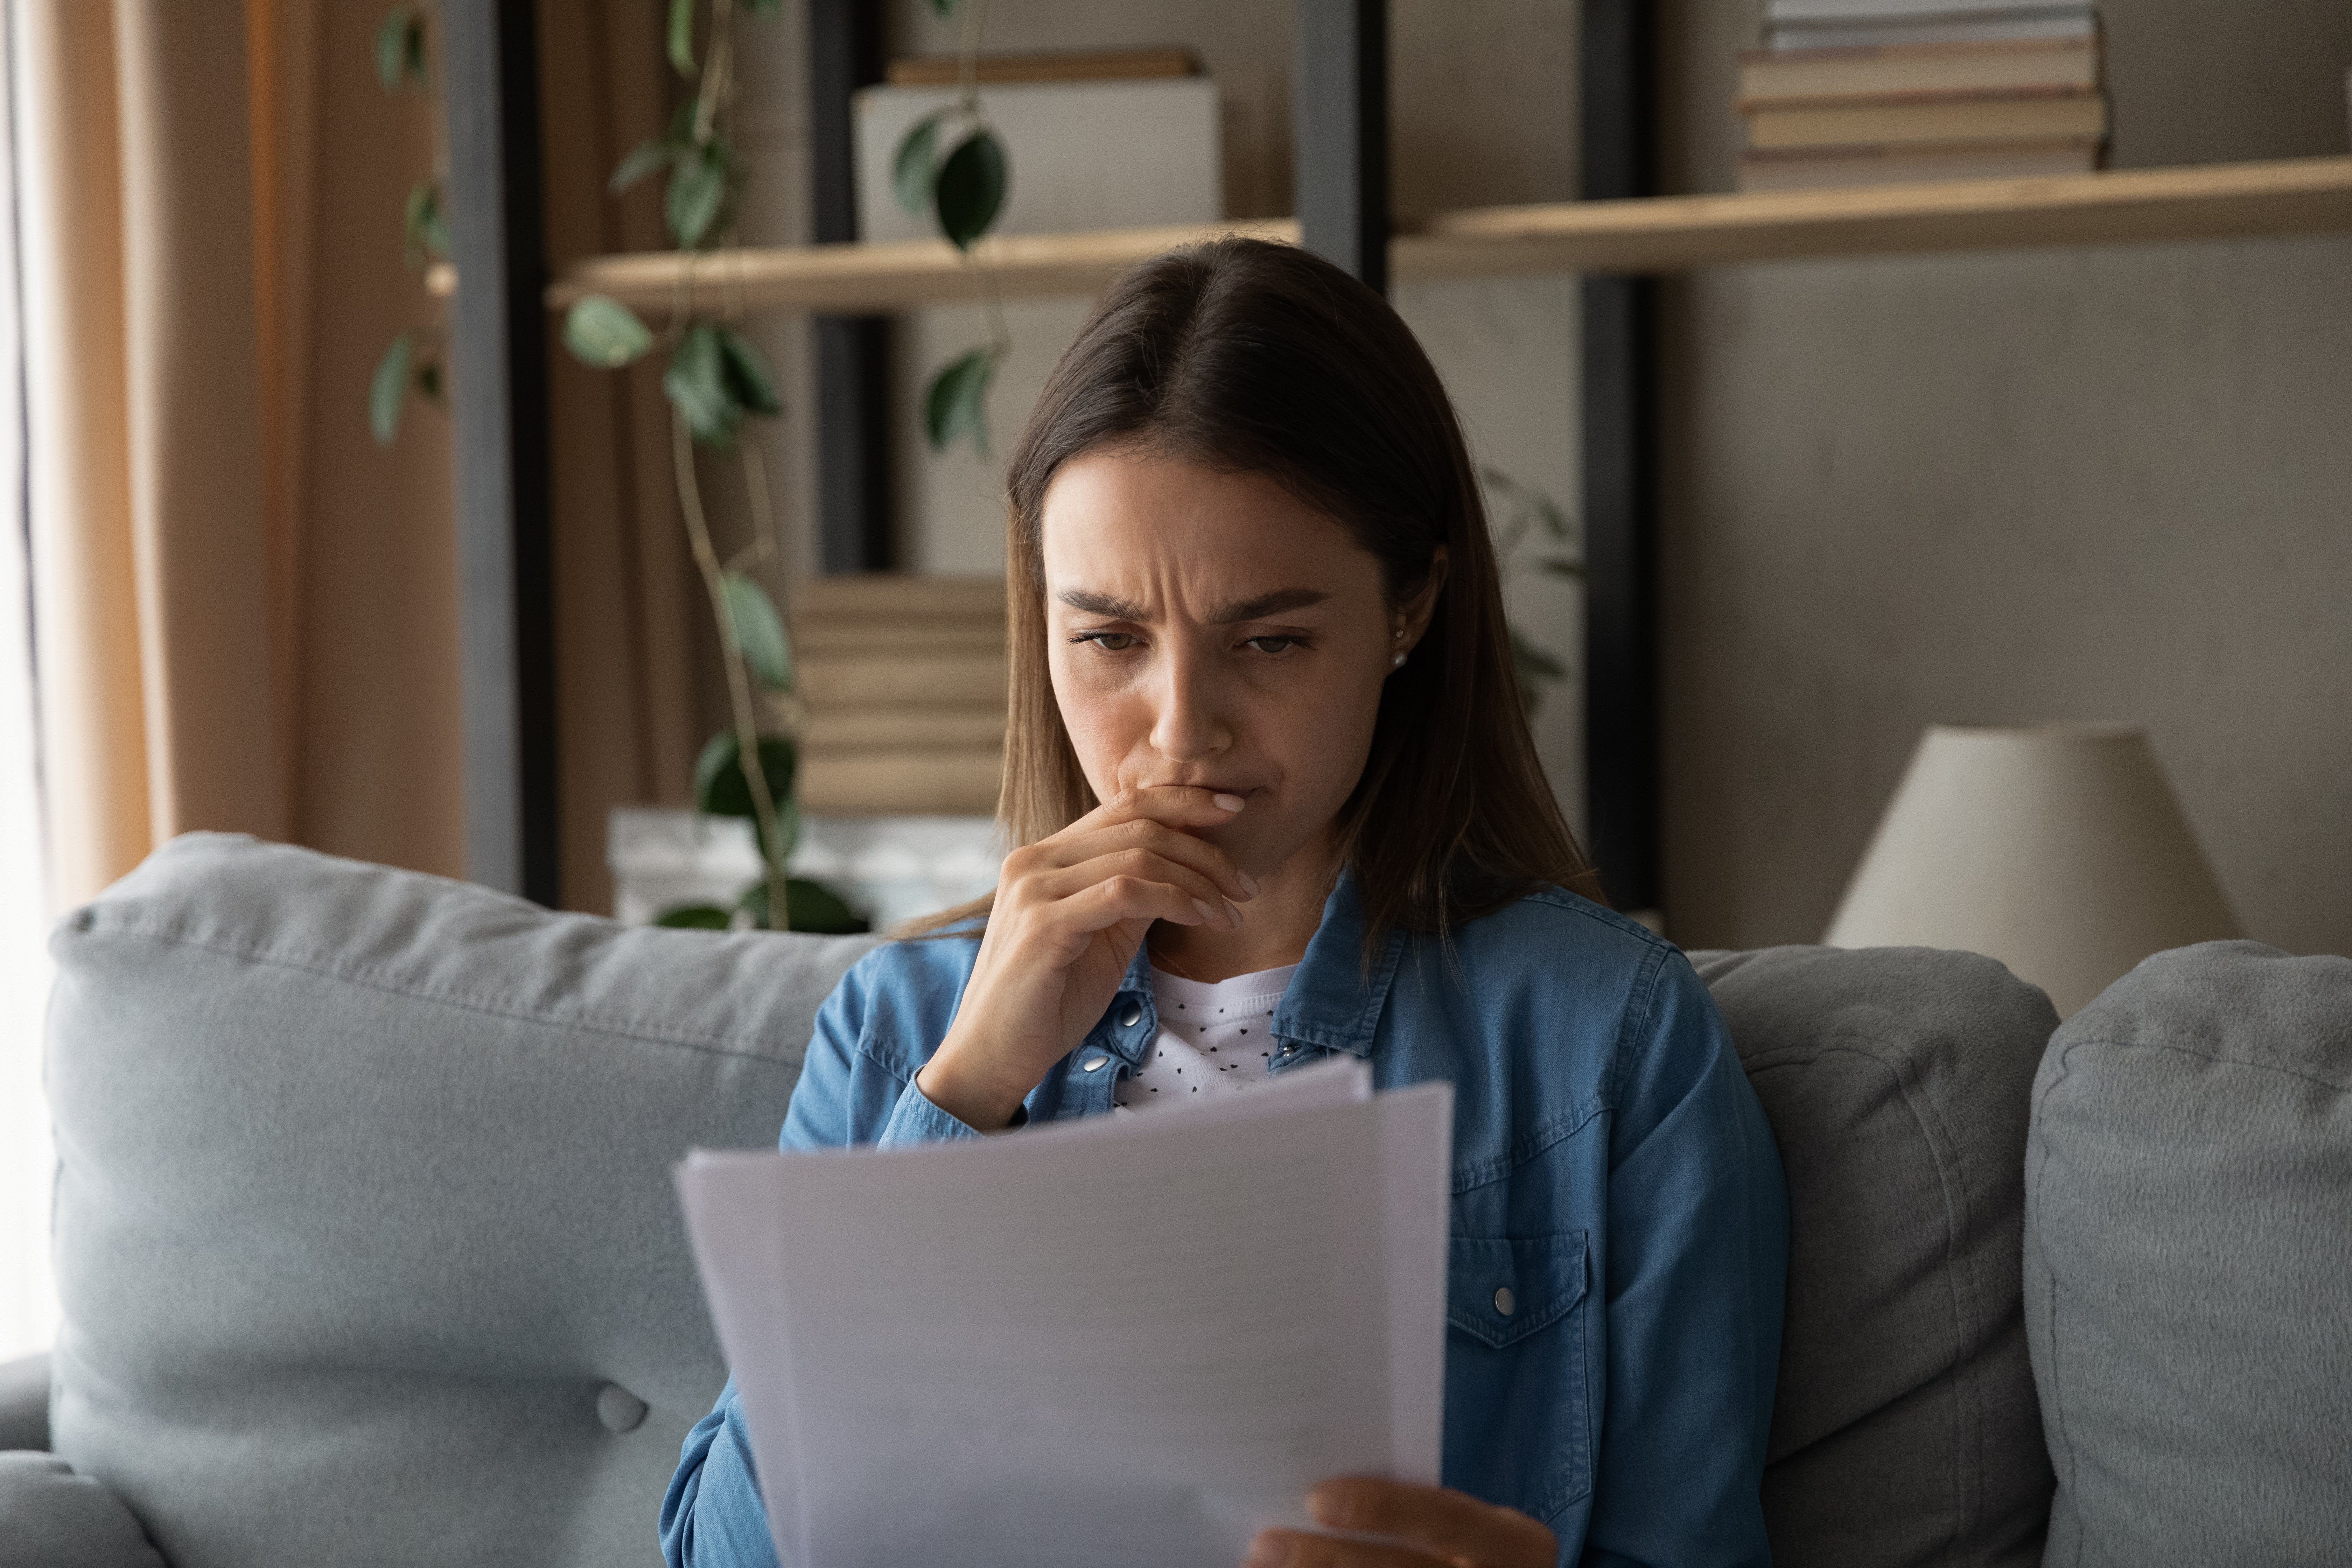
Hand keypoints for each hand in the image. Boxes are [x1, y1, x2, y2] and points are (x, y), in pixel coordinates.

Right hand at [915, 786, 1256, 1128]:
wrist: (992, 1056)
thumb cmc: (1048, 1001)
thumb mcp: (1101, 936)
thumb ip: (1131, 896)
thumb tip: (1186, 868)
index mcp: (1045, 856)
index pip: (1123, 805)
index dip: (1183, 800)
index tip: (1234, 810)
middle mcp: (1034, 861)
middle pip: (1139, 825)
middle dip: (1205, 850)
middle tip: (1247, 885)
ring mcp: (1034, 889)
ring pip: (1138, 855)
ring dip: (1199, 881)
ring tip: (1233, 912)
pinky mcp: (1042, 925)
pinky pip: (1125, 892)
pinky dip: (1175, 900)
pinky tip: (1202, 919)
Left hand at [1245, 1479, 1555, 1567]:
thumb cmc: (1470, 1551)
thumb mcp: (1466, 1527)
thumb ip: (1414, 1511)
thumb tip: (1317, 1494)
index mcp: (1515, 1546)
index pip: (1445, 1517)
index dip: (1384, 1506)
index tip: (1317, 1498)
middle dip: (1328, 1560)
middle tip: (1265, 1545)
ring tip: (1260, 1567)